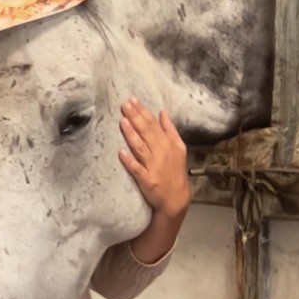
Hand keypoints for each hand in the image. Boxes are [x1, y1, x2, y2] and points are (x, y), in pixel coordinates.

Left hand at [118, 98, 189, 262]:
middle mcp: (161, 153)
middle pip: (146, 133)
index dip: (142, 112)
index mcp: (168, 144)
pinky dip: (129, 161)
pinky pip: (136, 169)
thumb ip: (170, 129)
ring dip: (131, 134)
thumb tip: (163, 111)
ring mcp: (153, 167)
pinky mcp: (146, 180)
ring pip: (141, 147)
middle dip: (135, 118)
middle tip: (124, 105)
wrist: (176, 197)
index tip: (132, 100)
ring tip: (122, 121)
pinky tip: (120, 152)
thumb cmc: (175, 171)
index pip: (153, 124)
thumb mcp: (178, 148)